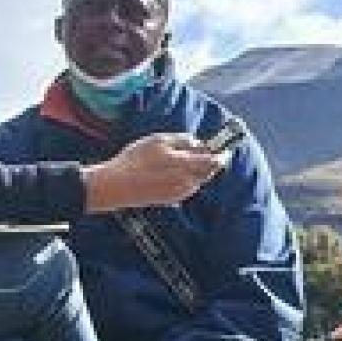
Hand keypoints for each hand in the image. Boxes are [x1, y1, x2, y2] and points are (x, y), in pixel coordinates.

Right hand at [83, 134, 225, 211]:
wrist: (116, 186)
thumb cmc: (135, 160)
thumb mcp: (158, 141)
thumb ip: (182, 141)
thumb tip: (198, 143)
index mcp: (184, 166)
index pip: (213, 161)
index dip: (221, 153)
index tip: (225, 148)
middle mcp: (186, 182)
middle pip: (208, 171)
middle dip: (210, 162)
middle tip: (209, 152)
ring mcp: (179, 192)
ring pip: (197, 179)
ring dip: (196, 170)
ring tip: (181, 160)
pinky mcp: (172, 199)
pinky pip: (186, 187)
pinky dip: (185, 178)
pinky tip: (170, 172)